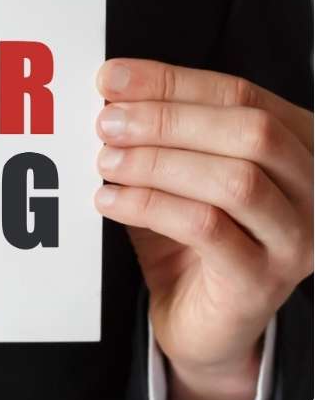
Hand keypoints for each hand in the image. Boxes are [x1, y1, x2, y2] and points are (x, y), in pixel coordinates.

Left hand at [93, 59, 312, 399]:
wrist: (201, 321)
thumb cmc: (190, 238)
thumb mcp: (177, 173)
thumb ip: (159, 132)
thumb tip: (109, 89)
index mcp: (298, 145)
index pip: (240, 94)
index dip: (171, 82)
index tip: (111, 78)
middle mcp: (311, 188)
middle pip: (249, 131)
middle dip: (168, 119)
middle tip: (106, 122)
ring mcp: (295, 237)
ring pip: (234, 180)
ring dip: (158, 162)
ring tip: (106, 161)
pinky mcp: (261, 279)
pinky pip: (206, 228)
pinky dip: (150, 205)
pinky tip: (110, 200)